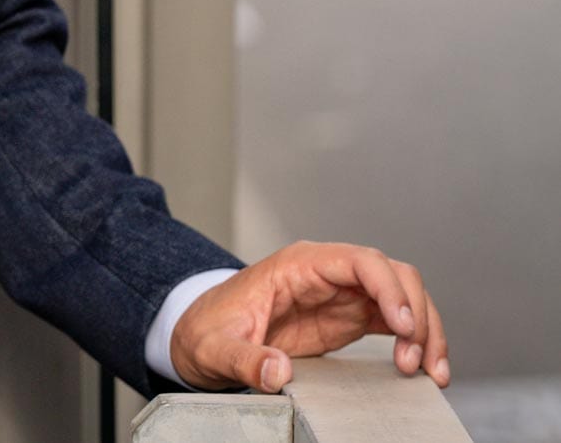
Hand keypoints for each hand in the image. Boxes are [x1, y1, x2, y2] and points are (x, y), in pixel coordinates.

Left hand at [169, 241, 449, 393]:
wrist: (205, 336)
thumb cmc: (208, 332)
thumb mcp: (217, 348)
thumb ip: (245, 358)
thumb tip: (277, 372)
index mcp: (298, 265)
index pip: (359, 259)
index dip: (389, 288)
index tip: (402, 327)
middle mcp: (326, 273)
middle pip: (392, 274)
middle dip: (415, 312)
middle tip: (415, 362)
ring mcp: (341, 294)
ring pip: (402, 295)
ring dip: (425, 329)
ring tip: (427, 373)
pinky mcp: (348, 318)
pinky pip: (395, 321)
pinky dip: (417, 341)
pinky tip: (425, 371)